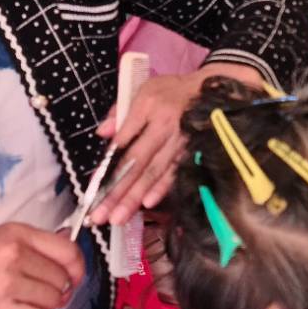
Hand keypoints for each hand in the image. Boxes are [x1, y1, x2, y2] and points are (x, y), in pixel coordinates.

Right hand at [0, 223, 85, 308]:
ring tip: (25, 301)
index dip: (77, 267)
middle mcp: (13, 254)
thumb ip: (32, 245)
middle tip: (38, 291)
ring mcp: (5, 282)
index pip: (67, 250)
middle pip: (61, 279)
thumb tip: (69, 266)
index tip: (73, 276)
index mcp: (16, 233)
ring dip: (44, 306)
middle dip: (56, 290)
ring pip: (52, 301)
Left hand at [92, 61, 267, 226]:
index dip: (107, 168)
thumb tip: (102, 134)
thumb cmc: (172, 91)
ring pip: (153, 173)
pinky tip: (147, 204)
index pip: (122, 142)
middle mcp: (163, 127)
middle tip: (100, 216)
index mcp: (148, 108)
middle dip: (116, 192)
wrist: (214, 89)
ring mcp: (179, 142)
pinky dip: (162, 189)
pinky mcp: (191, 152)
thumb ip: (120, 112)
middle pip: (136, 164)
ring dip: (135, 197)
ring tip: (119, 218)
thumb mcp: (144, 90)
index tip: (93, 189)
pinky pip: (175, 173)